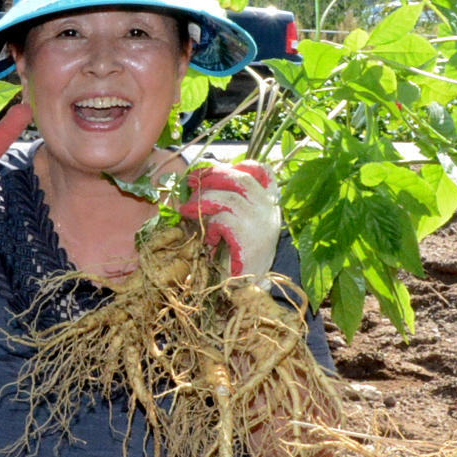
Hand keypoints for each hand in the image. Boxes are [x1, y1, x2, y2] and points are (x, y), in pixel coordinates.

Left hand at [178, 160, 279, 277]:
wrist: (251, 292)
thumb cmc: (241, 258)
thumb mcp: (244, 225)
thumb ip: (234, 203)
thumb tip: (205, 181)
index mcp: (271, 205)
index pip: (265, 172)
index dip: (242, 164)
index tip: (221, 167)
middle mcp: (270, 211)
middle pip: (241, 179)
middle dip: (212, 176)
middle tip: (191, 181)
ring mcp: (261, 224)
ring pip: (227, 198)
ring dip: (202, 201)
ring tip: (186, 209)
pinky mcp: (249, 239)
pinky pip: (223, 220)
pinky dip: (211, 227)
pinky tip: (210, 239)